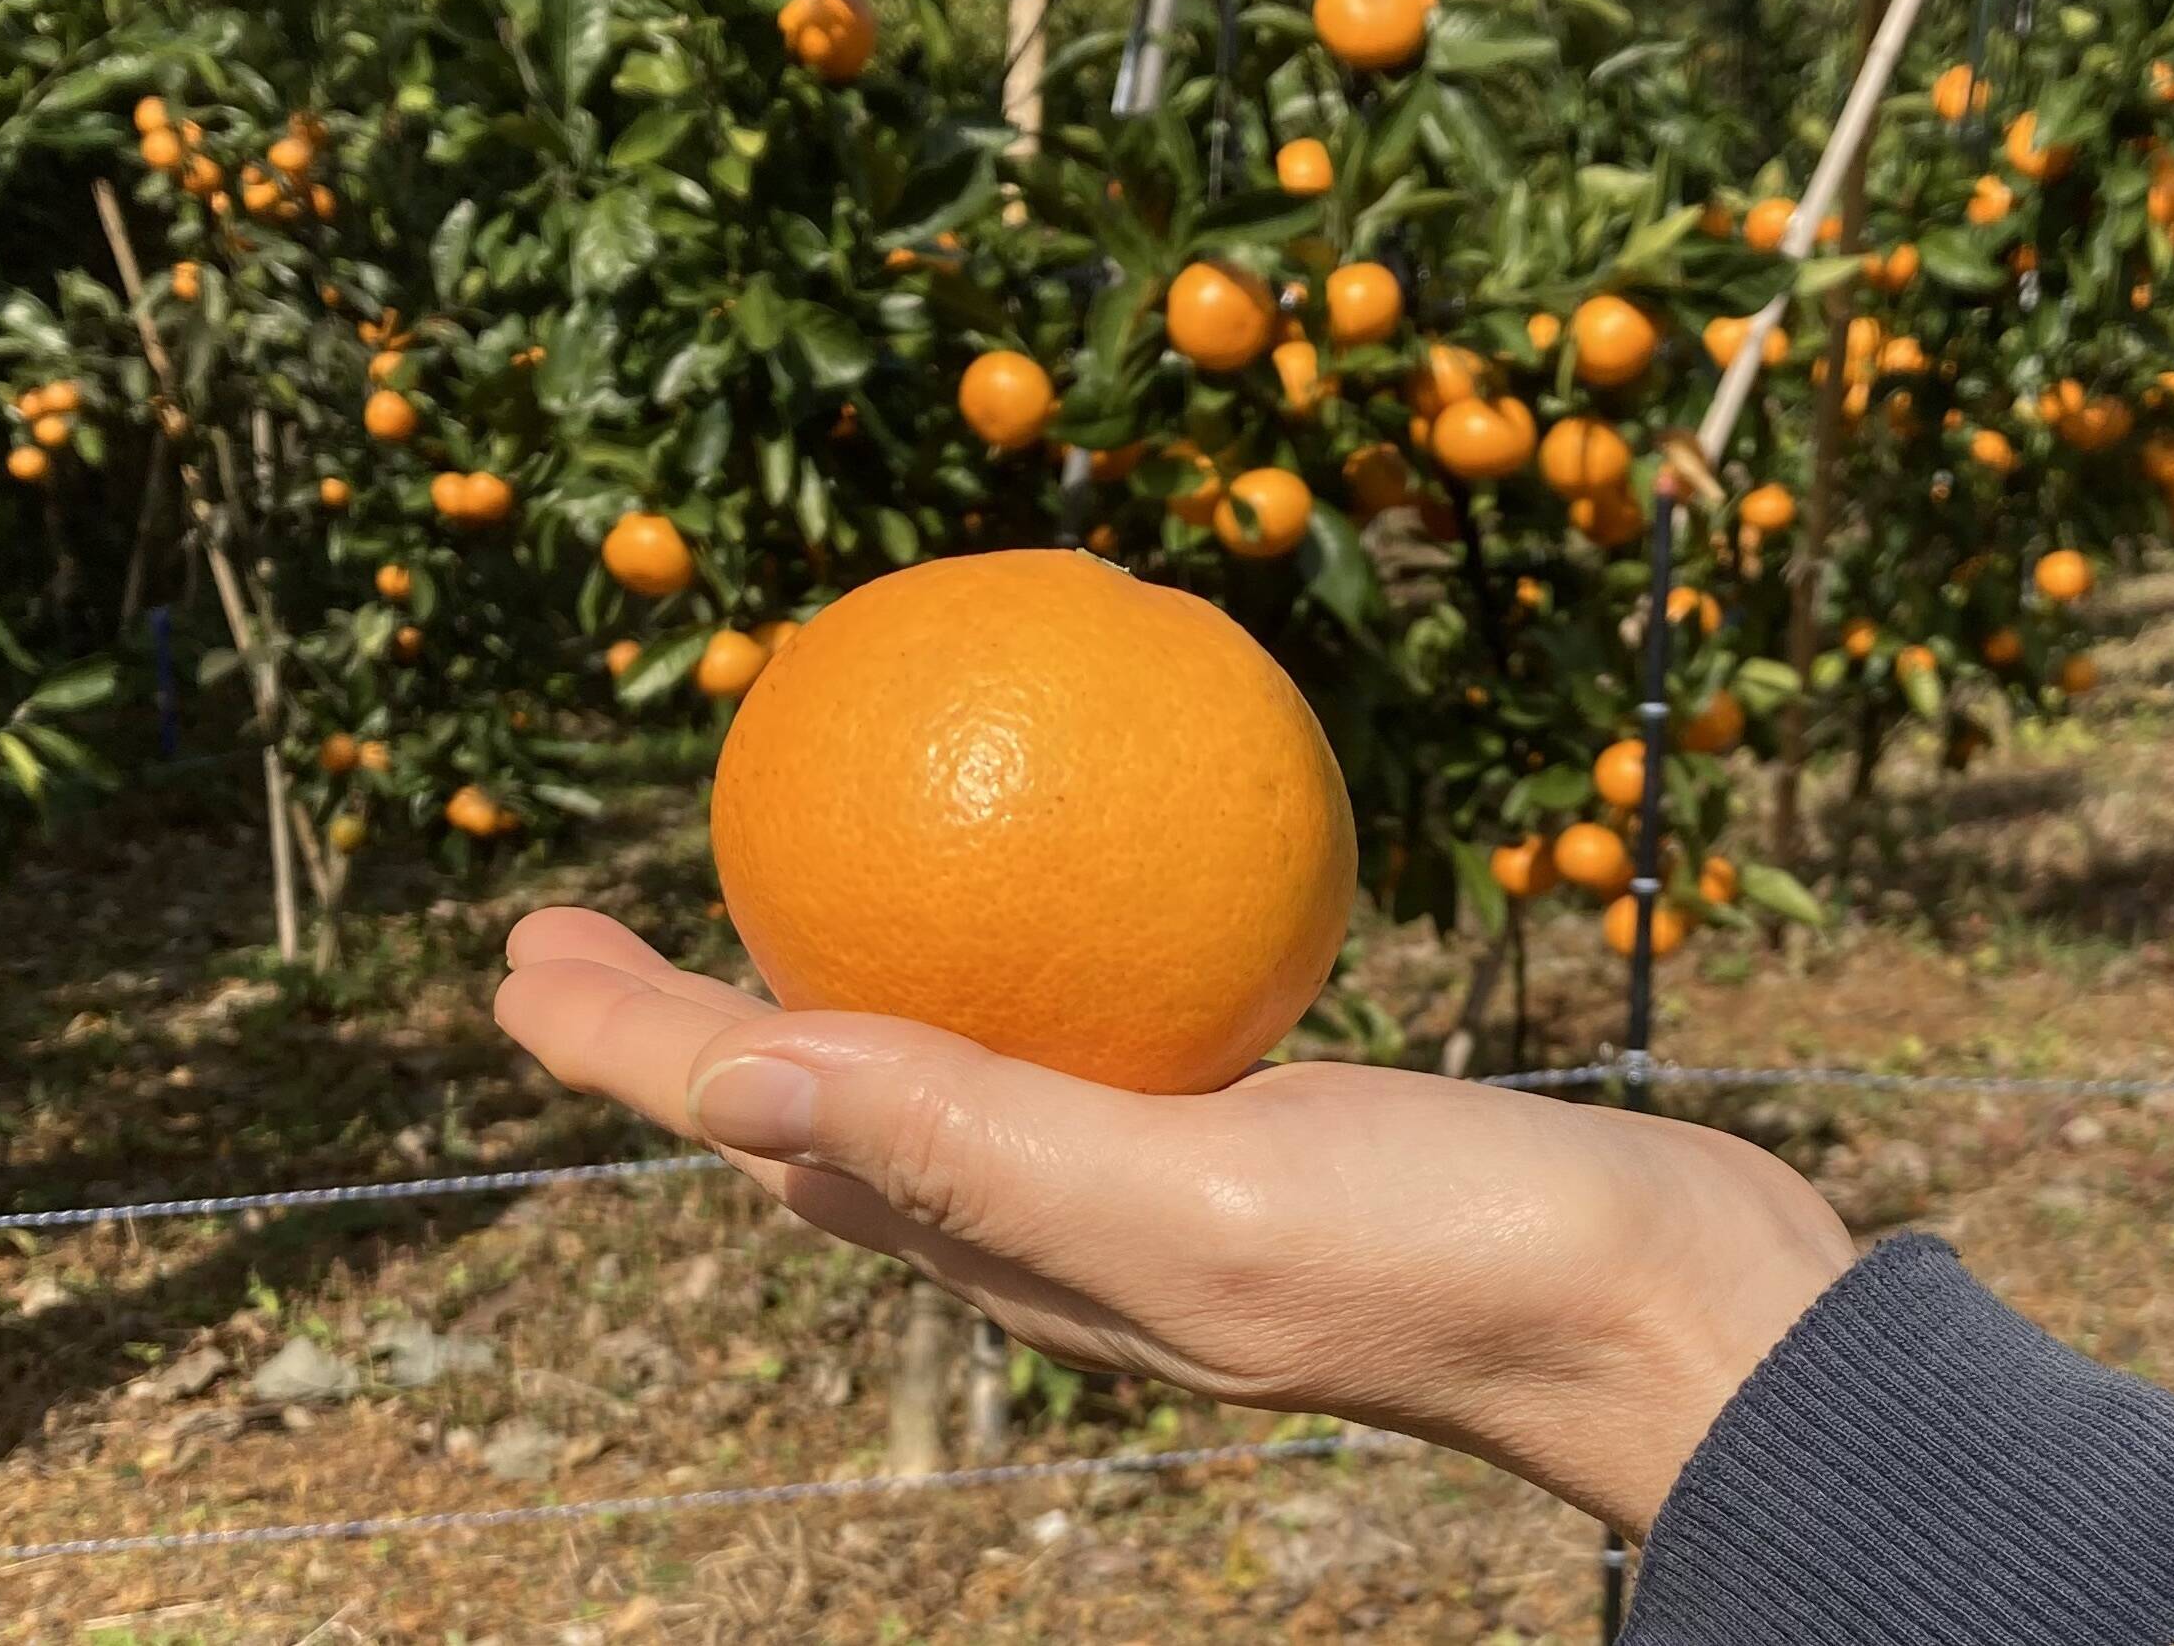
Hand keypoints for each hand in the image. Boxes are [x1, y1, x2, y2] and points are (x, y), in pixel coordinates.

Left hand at [496, 907, 1852, 1533]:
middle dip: (686, 1024)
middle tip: (588, 933)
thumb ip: (974, 1149)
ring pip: (935, 1064)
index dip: (629, 1044)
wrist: (1653, 1299)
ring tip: (777, 899)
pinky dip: (1008, 943)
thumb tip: (741, 1075)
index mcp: (1011, 1241)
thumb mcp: (1195, 1209)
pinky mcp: (1233, 1115)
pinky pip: (1077, 1015)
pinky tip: (1047, 874)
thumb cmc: (1442, 1265)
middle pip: (818, 1099)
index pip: (771, 1122)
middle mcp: (1050, 1214)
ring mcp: (1142, 1167)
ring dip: (829, 985)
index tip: (521, 957)